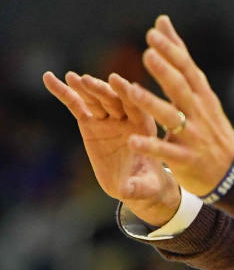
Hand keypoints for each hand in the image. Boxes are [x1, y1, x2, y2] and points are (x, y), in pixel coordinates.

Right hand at [42, 70, 180, 225]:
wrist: (136, 182)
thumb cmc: (146, 184)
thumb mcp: (143, 188)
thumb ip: (136, 188)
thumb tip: (126, 192)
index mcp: (145, 127)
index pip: (137, 107)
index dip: (128, 94)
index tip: (118, 81)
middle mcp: (127, 118)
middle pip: (114, 100)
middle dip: (101, 90)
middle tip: (87, 81)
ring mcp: (108, 118)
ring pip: (95, 99)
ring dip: (83, 88)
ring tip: (71, 77)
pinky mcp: (91, 123)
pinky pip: (77, 105)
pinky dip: (64, 92)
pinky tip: (50, 78)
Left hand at [112, 15, 233, 197]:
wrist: (231, 170)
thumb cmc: (208, 125)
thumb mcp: (200, 92)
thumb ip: (178, 60)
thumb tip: (162, 22)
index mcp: (201, 95)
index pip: (187, 68)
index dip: (171, 51)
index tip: (154, 33)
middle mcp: (199, 112)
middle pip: (181, 88)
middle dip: (164, 70)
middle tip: (148, 53)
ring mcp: (194, 135)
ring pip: (170, 117)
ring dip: (151, 103)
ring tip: (130, 90)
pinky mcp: (186, 159)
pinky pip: (166, 152)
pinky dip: (150, 146)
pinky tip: (133, 140)